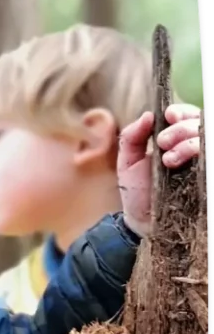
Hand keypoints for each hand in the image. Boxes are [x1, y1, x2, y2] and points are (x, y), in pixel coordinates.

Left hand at [118, 103, 202, 237]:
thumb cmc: (137, 191)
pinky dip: (200, 153)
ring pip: (207, 139)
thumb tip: (148, 115)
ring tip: (168, 159)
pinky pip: (210, 160)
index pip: (189, 116)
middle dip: (180, 128)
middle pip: (201, 124)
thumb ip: (133, 137)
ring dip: (188, 143)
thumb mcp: (128, 161)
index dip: (182, 111)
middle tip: (162, 142)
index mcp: (176, 141)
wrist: (142, 221)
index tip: (168, 116)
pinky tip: (182, 162)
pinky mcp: (206, 179)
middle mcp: (194, 150)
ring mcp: (202, 165)